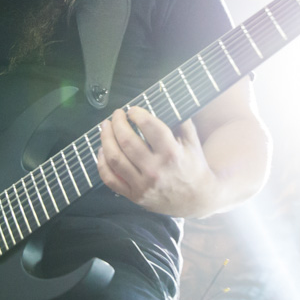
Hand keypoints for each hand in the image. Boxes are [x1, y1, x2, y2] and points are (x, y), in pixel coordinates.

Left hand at [97, 106, 217, 216]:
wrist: (197, 200)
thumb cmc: (194, 166)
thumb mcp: (193, 142)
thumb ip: (180, 120)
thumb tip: (163, 100)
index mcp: (172, 154)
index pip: (149, 127)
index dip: (137, 114)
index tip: (132, 110)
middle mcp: (156, 170)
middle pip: (127, 141)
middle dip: (117, 123)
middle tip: (116, 115)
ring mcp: (143, 185)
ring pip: (115, 159)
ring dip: (105, 138)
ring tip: (105, 127)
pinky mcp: (134, 196)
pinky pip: (110, 179)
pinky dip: (102, 163)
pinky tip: (102, 150)